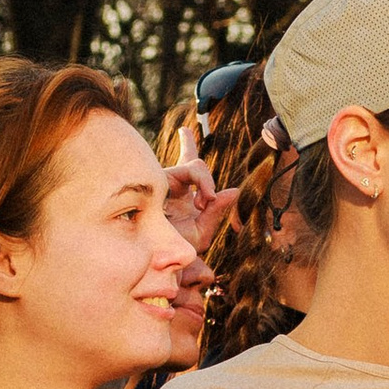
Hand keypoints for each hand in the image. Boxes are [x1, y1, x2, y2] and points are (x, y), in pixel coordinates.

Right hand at [160, 124, 239, 256]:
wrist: (152, 258)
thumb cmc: (174, 251)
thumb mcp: (201, 234)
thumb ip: (217, 213)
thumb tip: (235, 190)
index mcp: (180, 197)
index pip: (187, 167)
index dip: (186, 146)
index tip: (183, 131)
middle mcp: (171, 186)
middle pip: (195, 162)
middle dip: (208, 181)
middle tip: (208, 203)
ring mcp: (164, 180)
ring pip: (196, 164)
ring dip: (207, 184)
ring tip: (204, 204)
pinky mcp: (160, 178)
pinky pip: (189, 168)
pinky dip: (202, 182)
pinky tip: (201, 202)